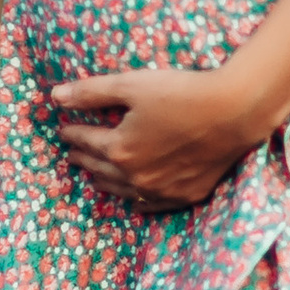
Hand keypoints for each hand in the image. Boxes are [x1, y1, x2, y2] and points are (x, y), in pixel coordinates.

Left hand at [49, 62, 276, 207]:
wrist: (234, 111)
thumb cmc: (182, 92)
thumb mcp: (132, 85)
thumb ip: (92, 92)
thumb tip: (55, 96)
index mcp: (120, 149)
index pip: (87, 141)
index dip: (72, 133)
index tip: (63, 130)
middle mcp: (137, 176)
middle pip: (101, 168)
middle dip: (84, 158)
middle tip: (73, 154)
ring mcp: (162, 190)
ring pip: (123, 190)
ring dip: (105, 182)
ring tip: (94, 177)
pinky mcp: (187, 194)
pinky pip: (153, 204)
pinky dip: (138, 200)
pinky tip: (134, 199)